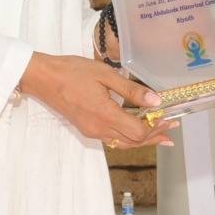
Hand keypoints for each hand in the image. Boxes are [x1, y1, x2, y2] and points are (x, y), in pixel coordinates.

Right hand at [20, 52, 175, 147]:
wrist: (43, 78)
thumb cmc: (72, 71)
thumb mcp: (105, 74)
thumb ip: (131, 90)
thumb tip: (155, 102)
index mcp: (105, 115)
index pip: (138, 131)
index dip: (156, 127)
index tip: (168, 117)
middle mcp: (98, 129)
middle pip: (133, 142)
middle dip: (154, 135)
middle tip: (171, 127)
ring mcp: (91, 131)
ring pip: (123, 143)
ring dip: (143, 139)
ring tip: (160, 133)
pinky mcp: (86, 128)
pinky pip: (112, 139)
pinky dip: (128, 137)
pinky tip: (136, 130)